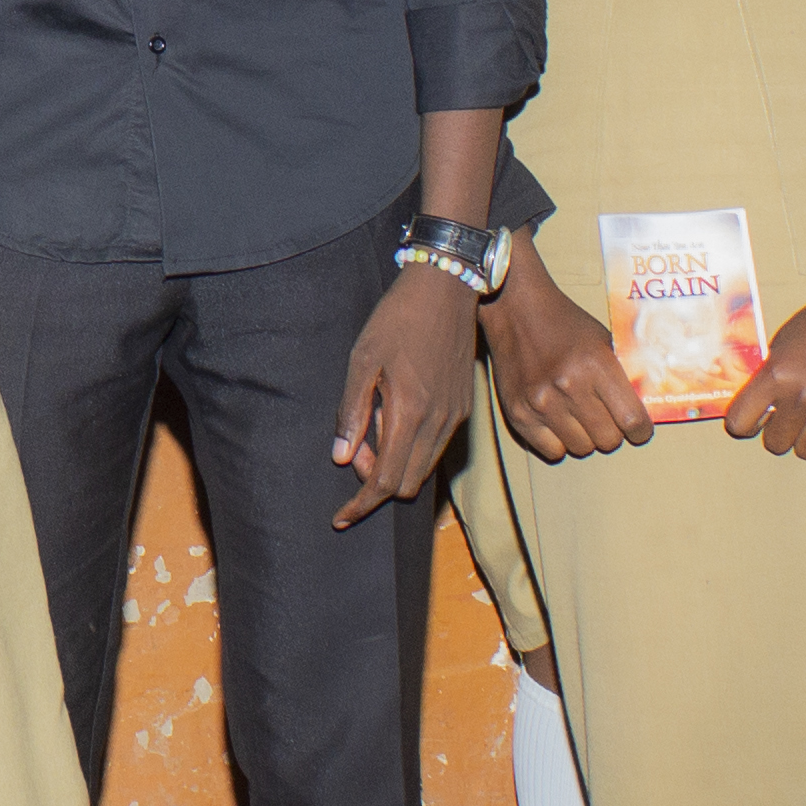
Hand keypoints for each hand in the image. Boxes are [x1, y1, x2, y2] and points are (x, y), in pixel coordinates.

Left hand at [331, 258, 481, 524]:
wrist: (447, 289)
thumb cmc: (397, 319)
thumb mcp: (363, 359)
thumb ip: (353, 411)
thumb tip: (343, 457)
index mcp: (410, 412)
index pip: (386, 481)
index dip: (362, 504)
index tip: (341, 517)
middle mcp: (438, 423)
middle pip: (407, 484)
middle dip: (377, 482)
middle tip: (355, 449)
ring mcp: (455, 417)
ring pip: (424, 469)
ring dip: (395, 466)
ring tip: (372, 430)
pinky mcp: (464, 408)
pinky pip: (436, 448)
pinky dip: (413, 450)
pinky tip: (395, 418)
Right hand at [480, 262, 648, 460]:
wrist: (516, 309)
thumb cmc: (564, 323)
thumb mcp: (603, 340)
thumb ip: (621, 374)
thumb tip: (641, 407)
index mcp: (596, 365)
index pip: (631, 420)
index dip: (640, 431)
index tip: (638, 430)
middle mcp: (569, 386)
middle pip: (608, 440)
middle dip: (612, 432)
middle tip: (605, 419)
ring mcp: (541, 402)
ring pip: (581, 448)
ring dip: (585, 437)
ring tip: (579, 417)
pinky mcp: (518, 413)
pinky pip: (551, 451)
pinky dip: (558, 442)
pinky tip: (558, 423)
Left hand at [734, 233, 805, 461]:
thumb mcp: (781, 344)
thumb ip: (768, 379)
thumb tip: (758, 410)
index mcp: (776, 376)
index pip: (740, 424)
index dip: (746, 424)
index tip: (754, 421)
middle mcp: (803, 397)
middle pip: (777, 444)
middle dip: (781, 431)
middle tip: (792, 416)